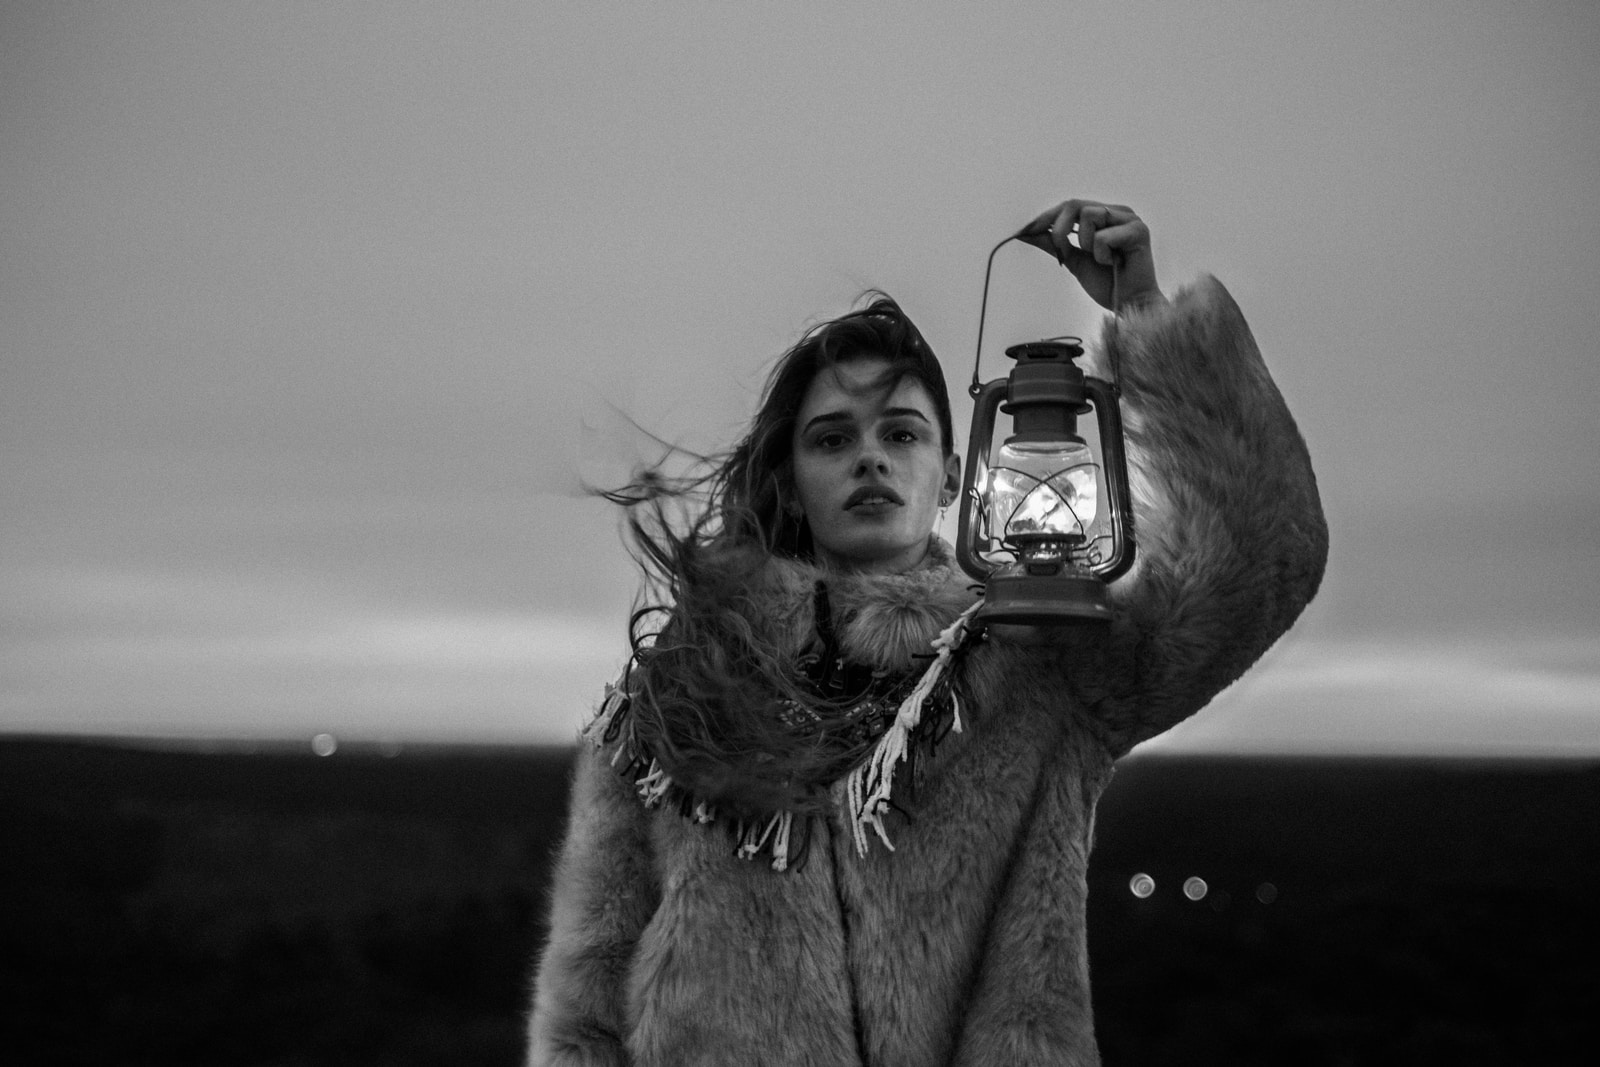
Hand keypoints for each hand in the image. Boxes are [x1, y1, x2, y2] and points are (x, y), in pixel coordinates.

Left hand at [1016, 199, 1165, 310]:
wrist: (1128, 304)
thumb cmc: (1106, 283)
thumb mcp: (1072, 259)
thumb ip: (1053, 243)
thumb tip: (1025, 232)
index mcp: (1104, 215)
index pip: (1069, 206)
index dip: (1046, 217)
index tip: (1025, 231)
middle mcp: (1117, 212)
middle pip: (1074, 205)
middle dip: (1060, 229)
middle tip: (1063, 251)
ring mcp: (1129, 219)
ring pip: (1089, 215)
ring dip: (1086, 244)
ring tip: (1101, 259)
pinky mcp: (1138, 231)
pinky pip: (1103, 236)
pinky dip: (1101, 255)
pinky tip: (1114, 263)